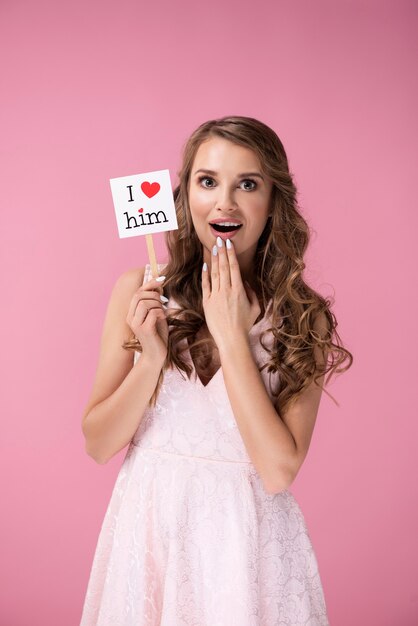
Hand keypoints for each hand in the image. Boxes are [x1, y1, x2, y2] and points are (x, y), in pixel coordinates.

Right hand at [126, 275, 167, 361]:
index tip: (162, 279)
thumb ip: (155, 303)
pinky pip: (153, 313)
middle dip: (154, 294)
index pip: (137, 292)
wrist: (156, 356)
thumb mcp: (156, 316)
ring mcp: (136, 324)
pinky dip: (161, 313)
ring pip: (145, 303)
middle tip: (163, 302)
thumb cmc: (158, 336)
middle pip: (139, 295)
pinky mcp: (144, 330)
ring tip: (162, 313)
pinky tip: (163, 319)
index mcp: (131, 314)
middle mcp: (131, 318)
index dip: (150, 283)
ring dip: (158, 305)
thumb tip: (159, 285)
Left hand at [201, 237, 260, 352]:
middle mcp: (226, 290)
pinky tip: (205, 265)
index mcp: (239, 291)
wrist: (231, 339)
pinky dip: (205, 274)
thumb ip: (252, 293)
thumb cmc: (245, 325)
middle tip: (219, 239)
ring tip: (213, 248)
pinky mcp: (207, 302)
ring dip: (214, 259)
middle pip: (223, 267)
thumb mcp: (255, 308)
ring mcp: (215, 296)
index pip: (234, 268)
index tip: (229, 244)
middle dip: (221, 252)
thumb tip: (246, 283)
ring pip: (214, 273)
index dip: (231, 254)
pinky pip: (205, 285)